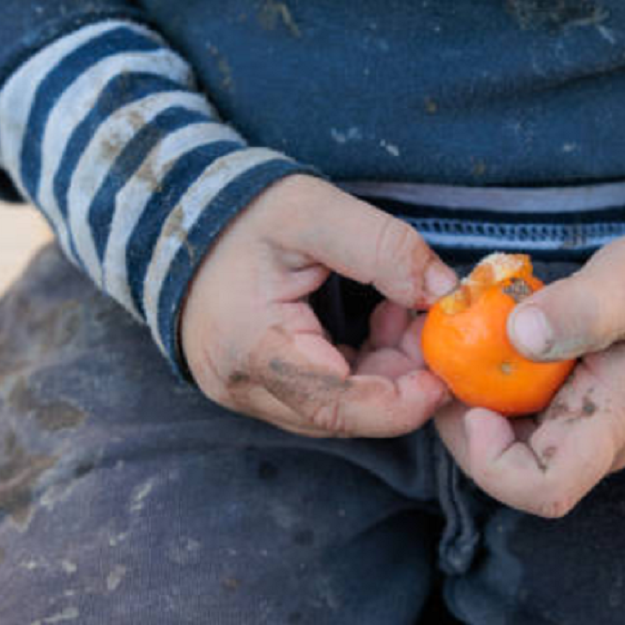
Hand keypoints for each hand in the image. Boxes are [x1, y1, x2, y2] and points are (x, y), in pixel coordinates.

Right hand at [181, 175, 456, 437]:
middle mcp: (242, 386)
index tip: (443, 375)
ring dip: (383, 374)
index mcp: (251, 347)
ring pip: (335, 410)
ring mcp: (246, 392)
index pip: (335, 403)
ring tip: (401, 315)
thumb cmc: (243, 214)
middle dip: (400, 380)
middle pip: (340, 414)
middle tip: (429, 328)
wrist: (180, 217)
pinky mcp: (256, 387)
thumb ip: (383, 248)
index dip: (399, 402)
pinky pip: (322, 396)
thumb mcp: (314, 211)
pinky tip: (377, 325)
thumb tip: (443, 293)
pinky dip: (361, 370)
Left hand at [434, 221, 624, 516]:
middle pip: (503, 468)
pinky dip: (483, 376)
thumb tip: (521, 334)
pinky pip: (512, 407)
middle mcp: (590, 437)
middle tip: (433, 351)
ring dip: (463, 394)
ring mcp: (578, 422)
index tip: (475, 402)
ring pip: (500, 437)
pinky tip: (473, 329)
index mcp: (611, 423)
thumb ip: (588, 307)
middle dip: (457, 418)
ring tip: (445, 334)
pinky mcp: (569, 401)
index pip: (544, 491)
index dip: (492, 462)